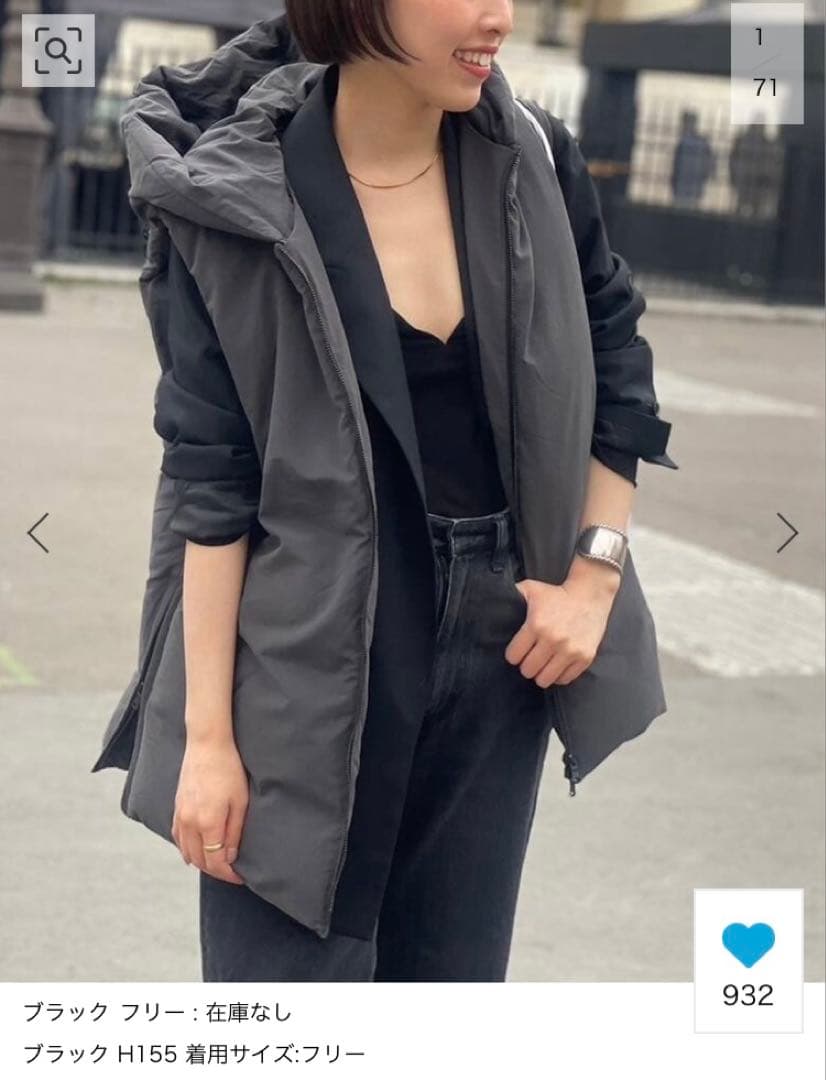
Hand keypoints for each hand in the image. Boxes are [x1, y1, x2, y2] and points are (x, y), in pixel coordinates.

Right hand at [172, 734, 248, 884]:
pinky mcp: (176, 807)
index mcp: (208, 823)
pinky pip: (178, 838)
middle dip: (216, 871)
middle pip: (200, 860)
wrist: (207, 744)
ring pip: (186, 852)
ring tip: (217, 864)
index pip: (216, 862)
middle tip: (232, 873)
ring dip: (201, 862)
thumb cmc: (229, 769)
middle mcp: (190, 823)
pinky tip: (195, 852)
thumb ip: (234, 832)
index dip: (229, 874)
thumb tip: (229, 857)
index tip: (241, 877)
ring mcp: (180, 815)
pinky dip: (186, 849)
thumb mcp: (240, 801)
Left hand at [504, 561, 619, 686]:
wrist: (589, 594)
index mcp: (536, 625)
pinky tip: (556, 665)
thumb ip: (511, 596)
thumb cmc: (556, 594)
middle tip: (530, 657)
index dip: (513, 654)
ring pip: (545, 679)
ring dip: (541, 673)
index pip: (513, 656)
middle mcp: (553, 640)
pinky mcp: (585, 657)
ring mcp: (570, 650)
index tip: (517, 650)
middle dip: (526, 665)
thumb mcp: (530, 589)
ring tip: (542, 663)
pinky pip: (564, 679)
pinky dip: (558, 675)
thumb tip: (491, 601)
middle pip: (528, 670)